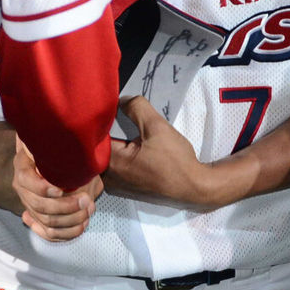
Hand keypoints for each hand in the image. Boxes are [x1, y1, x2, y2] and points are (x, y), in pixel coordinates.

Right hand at [13, 136, 102, 241]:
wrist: (59, 161)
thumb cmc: (58, 152)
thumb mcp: (57, 149)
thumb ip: (60, 155)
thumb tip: (73, 162)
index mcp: (23, 166)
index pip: (25, 179)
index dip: (42, 188)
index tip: (60, 189)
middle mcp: (22, 187)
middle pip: (38, 206)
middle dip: (65, 206)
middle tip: (86, 200)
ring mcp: (28, 204)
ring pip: (46, 221)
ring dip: (71, 220)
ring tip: (88, 211)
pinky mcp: (38, 218)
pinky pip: (49, 233)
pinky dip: (66, 233)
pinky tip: (81, 225)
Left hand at [107, 95, 221, 209]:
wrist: (194, 188)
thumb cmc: (176, 161)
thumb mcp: (157, 127)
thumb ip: (136, 108)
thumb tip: (121, 100)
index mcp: (113, 163)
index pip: (95, 137)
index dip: (102, 121)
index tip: (110, 111)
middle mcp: (110, 178)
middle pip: (100, 148)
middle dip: (109, 132)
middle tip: (121, 120)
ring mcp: (117, 186)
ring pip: (109, 158)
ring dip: (117, 145)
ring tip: (130, 134)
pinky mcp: (126, 189)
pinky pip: (117, 168)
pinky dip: (123, 156)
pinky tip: (137, 149)